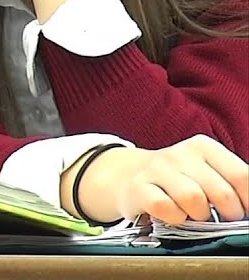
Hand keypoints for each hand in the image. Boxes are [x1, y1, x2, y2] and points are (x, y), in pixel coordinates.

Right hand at [69, 136, 248, 224]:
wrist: (128, 176)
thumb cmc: (178, 179)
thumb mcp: (206, 171)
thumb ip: (232, 182)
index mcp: (204, 147)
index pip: (241, 175)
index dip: (248, 200)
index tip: (245, 211)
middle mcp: (180, 153)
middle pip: (221, 192)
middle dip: (227, 213)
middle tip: (221, 217)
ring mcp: (157, 169)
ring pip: (193, 199)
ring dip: (199, 216)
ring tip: (194, 215)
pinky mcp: (138, 187)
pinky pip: (165, 207)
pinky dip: (174, 217)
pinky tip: (173, 215)